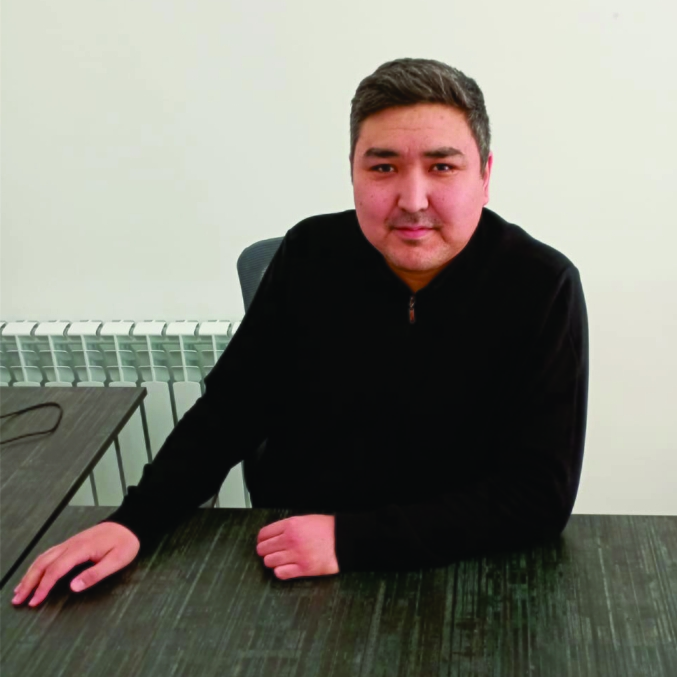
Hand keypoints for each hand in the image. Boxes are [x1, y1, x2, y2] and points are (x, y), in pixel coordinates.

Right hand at [11, 522, 139, 606]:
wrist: (129, 524)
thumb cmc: (125, 542)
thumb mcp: (117, 561)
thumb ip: (95, 574)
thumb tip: (73, 587)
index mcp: (81, 549)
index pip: (56, 569)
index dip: (43, 587)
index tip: (34, 601)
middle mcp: (71, 544)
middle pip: (43, 563)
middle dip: (29, 582)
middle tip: (18, 600)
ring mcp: (70, 542)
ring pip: (43, 558)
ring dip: (29, 574)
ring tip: (19, 591)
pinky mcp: (72, 543)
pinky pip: (49, 554)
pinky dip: (37, 565)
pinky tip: (33, 573)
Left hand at [256, 515, 338, 579]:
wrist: (344, 540)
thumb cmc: (328, 529)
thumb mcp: (305, 519)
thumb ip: (288, 526)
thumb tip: (273, 535)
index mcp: (291, 524)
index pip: (264, 533)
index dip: (261, 539)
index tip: (263, 542)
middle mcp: (290, 539)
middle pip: (263, 549)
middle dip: (265, 551)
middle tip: (270, 552)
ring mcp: (296, 555)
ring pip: (269, 562)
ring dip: (272, 562)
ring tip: (279, 560)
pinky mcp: (303, 569)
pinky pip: (280, 573)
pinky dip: (280, 571)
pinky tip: (286, 568)